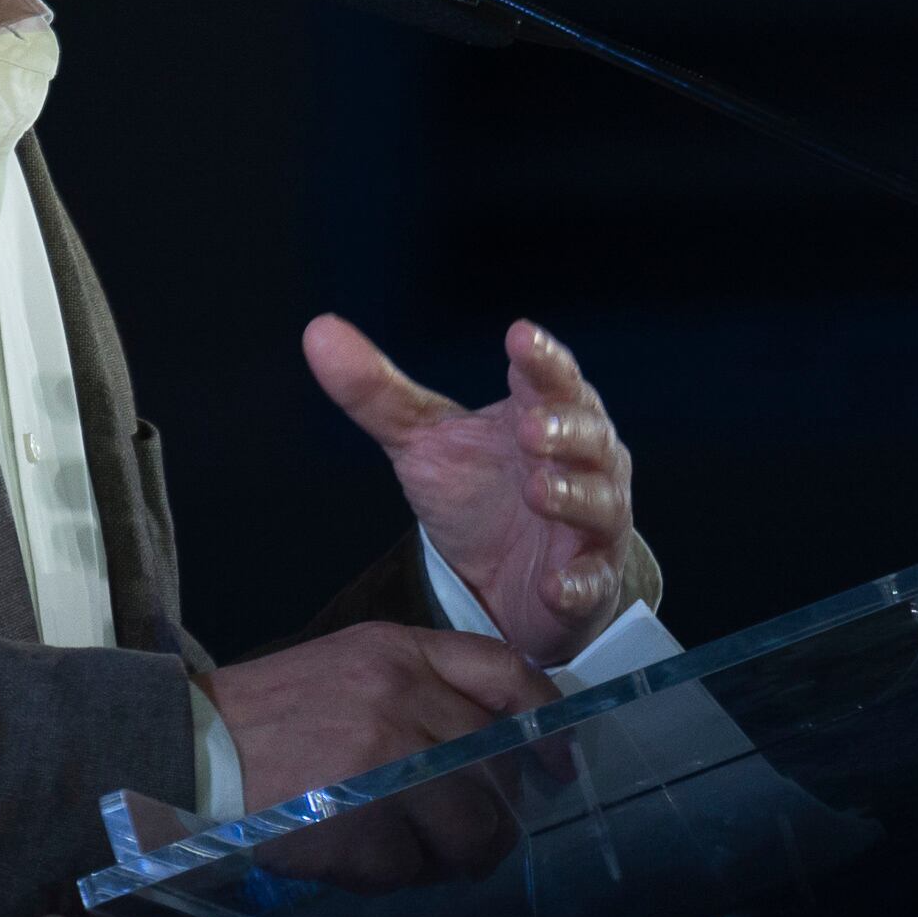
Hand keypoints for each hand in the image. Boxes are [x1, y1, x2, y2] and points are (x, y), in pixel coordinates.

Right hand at [195, 623, 557, 888]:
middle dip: (495, 815)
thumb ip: (419, 688)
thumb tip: (498, 746)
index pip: (504, 672)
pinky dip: (392, 875)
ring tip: (427, 860)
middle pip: (495, 767)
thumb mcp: (348, 668)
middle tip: (476, 839)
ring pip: (470, 827)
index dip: (545, 722)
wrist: (185, 749)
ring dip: (458, 856)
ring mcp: (379, 765)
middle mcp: (399, 699)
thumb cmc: (270, 714)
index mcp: (397, 652)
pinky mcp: (355, 826)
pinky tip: (359, 859)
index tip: (557, 765)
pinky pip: (409, 867)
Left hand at [304, 314, 637, 666]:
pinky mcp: (589, 583)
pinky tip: (556, 585)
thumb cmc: (478, 493)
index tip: (520, 336)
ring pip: (599, 502)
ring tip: (538, 491)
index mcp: (543, 413)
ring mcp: (591, 524)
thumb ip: (376, 392)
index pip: (550, 377)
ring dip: (573, 495)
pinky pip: (592, 583)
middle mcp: (582, 462)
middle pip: (588, 434)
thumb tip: (318, 331)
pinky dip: (577, 583)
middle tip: (527, 426)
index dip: (541, 357)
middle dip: (562, 428)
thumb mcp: (422, 443)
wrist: (506, 582)